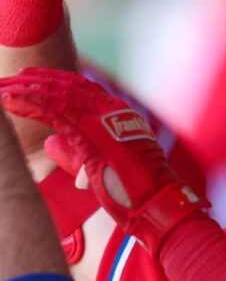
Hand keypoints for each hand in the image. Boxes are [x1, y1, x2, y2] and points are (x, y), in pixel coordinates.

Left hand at [0, 67, 209, 254]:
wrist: (156, 201)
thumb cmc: (137, 193)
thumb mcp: (112, 167)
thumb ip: (88, 156)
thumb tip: (63, 155)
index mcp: (122, 114)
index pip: (82, 88)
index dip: (54, 80)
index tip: (32, 78)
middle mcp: (113, 110)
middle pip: (66, 85)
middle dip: (34, 81)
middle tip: (8, 81)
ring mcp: (103, 119)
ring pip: (55, 93)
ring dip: (24, 89)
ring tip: (2, 88)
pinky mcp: (90, 133)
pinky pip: (52, 110)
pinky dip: (27, 103)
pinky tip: (7, 100)